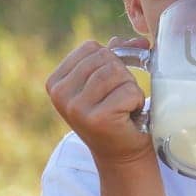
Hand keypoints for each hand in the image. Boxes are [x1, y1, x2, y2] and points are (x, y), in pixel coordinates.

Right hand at [45, 36, 152, 166]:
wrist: (122, 154)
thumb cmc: (116, 113)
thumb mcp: (108, 81)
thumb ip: (118, 55)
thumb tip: (139, 41)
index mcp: (56, 81)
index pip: (91, 48)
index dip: (111, 60)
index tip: (110, 84)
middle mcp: (60, 94)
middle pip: (105, 59)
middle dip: (122, 76)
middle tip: (119, 99)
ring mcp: (76, 107)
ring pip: (117, 73)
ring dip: (130, 89)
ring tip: (124, 106)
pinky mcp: (96, 119)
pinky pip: (128, 91)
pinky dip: (136, 102)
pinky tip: (128, 116)